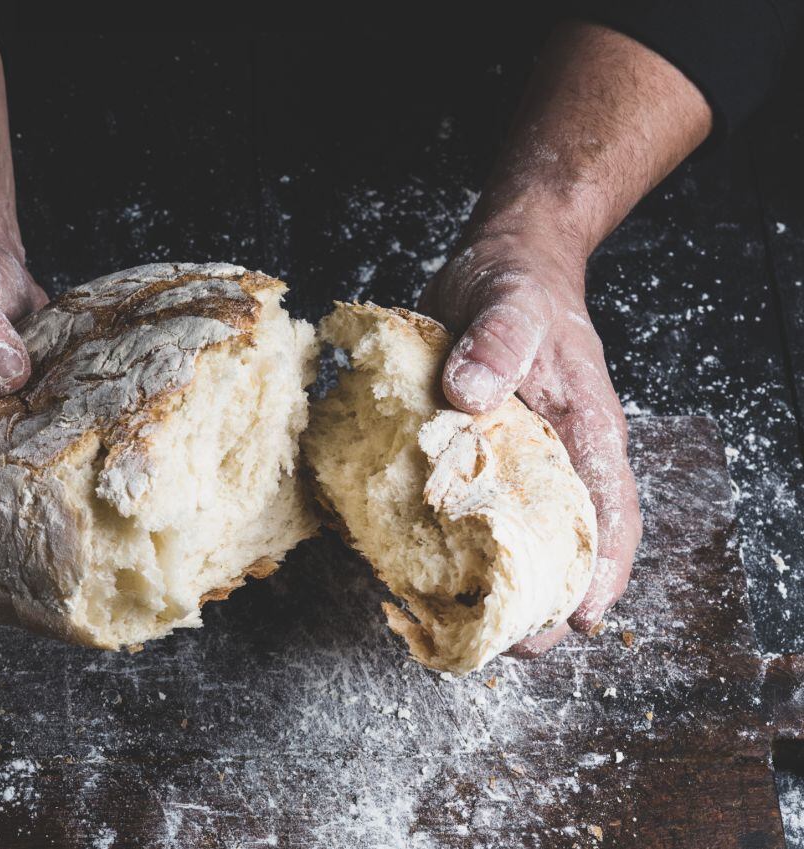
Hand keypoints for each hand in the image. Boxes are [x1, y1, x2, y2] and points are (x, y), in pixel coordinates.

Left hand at [419, 227, 641, 654]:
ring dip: (497, 583)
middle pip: (566, 541)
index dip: (603, 570)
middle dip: (544, 600)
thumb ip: (494, 343)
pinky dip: (451, 541)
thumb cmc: (518, 283)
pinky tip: (419, 567)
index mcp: (584, 428)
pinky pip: (470, 506)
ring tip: (464, 628)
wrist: (500, 262)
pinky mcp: (476, 451)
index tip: (580, 619)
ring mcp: (516, 456)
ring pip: (518, 534)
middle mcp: (556, 453)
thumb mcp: (509, 302)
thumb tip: (467, 398)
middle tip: (509, 647)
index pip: (610, 509)